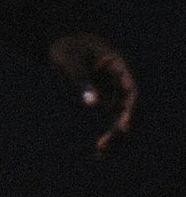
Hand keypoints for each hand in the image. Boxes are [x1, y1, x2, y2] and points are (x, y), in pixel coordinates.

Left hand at [47, 31, 137, 155]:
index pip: (133, 91)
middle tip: (104, 145)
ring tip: (101, 154)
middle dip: (121, 128)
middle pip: (131, 108)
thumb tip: (94, 104)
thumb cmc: (68, 47)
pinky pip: (114, 119)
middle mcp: (123, 81)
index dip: (132, 110)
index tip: (125, 127)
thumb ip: (82, 80)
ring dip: (117, 137)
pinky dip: (110, 134)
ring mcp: (117, 91)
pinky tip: (100, 152)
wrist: (64, 41)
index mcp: (119, 66)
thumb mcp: (70, 60)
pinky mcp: (108, 99)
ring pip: (124, 118)